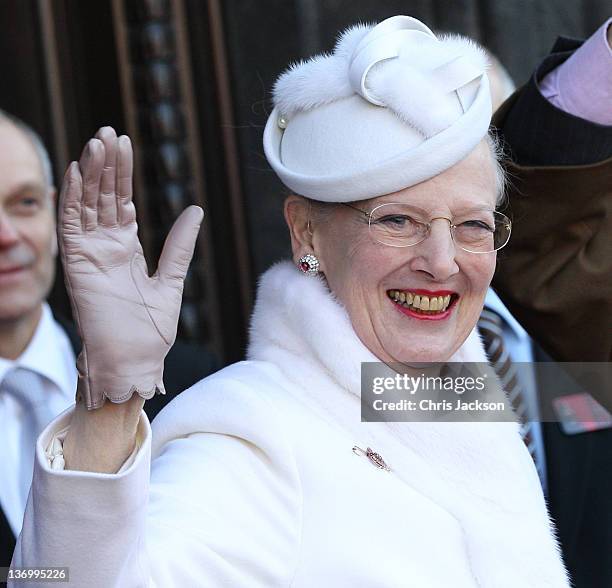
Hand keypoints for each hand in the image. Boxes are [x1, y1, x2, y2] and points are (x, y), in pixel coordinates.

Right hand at [59, 127, 202, 408]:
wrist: (135, 359)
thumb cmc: (152, 329)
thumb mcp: (172, 280)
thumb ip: (180, 246)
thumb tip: (196, 209)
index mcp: (127, 249)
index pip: (121, 202)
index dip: (121, 174)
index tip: (125, 144)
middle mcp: (105, 247)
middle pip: (102, 196)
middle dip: (105, 165)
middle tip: (109, 133)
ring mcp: (89, 254)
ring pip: (86, 204)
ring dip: (90, 174)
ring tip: (97, 143)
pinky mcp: (77, 264)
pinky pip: (71, 225)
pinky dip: (73, 199)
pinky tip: (77, 172)